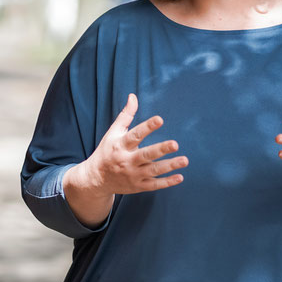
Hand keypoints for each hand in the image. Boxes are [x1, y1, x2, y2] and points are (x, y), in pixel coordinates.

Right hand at [63, 94, 187, 227]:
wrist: (96, 179)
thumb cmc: (107, 151)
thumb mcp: (113, 132)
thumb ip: (125, 115)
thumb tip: (133, 96)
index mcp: (120, 145)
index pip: (135, 135)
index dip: (147, 127)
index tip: (160, 119)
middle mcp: (126, 160)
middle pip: (146, 154)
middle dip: (161, 149)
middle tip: (175, 144)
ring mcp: (133, 174)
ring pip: (153, 170)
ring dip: (169, 166)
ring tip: (185, 160)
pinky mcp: (138, 186)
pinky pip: (154, 185)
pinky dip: (167, 182)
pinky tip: (180, 176)